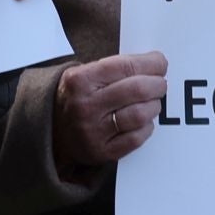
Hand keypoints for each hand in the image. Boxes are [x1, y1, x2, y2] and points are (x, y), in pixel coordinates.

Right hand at [52, 51, 167, 173]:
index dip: (150, 63)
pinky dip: (147, 127)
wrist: (53, 130)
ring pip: (140, 115)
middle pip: (137, 90)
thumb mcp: (85, 74)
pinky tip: (144, 121)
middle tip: (161, 84)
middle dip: (157, 84)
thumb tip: (155, 63)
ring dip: (154, 106)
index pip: (125, 66)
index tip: (161, 63)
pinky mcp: (102, 152)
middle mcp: (85, 106)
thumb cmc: (78, 97)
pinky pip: (136, 138)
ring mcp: (93, 131)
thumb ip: (116, 67)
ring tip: (153, 102)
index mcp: (80, 81)